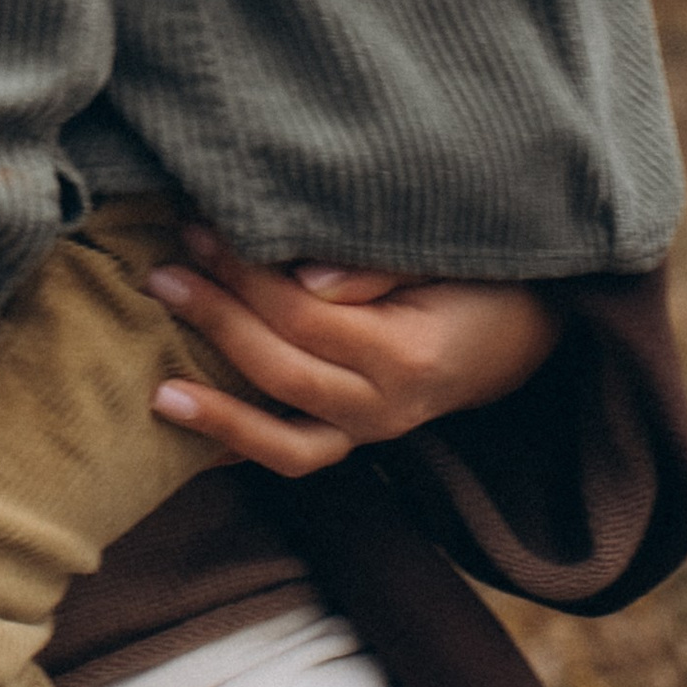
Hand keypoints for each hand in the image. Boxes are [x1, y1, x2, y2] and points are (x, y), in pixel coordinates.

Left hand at [143, 230, 560, 479]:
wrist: (528, 333)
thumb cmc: (484, 279)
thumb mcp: (445, 256)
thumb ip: (376, 267)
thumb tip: (304, 277)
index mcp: (407, 356)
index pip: (305, 319)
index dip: (245, 276)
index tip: (199, 229)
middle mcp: (388, 409)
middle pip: (283, 372)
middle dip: (217, 321)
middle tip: (163, 274)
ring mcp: (372, 434)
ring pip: (286, 445)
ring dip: (219, 416)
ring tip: (157, 391)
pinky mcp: (358, 439)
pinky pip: (296, 457)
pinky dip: (243, 449)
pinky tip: (192, 432)